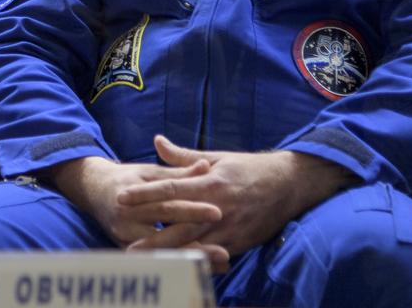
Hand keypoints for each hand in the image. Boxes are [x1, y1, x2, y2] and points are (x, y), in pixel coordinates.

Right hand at [50, 156, 228, 271]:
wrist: (92, 189)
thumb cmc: (125, 178)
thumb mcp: (149, 171)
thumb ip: (178, 172)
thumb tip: (204, 165)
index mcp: (132, 194)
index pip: (166, 204)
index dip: (192, 209)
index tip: (218, 213)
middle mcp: (126, 218)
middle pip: (165, 233)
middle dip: (195, 242)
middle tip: (223, 250)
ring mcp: (123, 236)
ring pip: (161, 252)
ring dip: (189, 258)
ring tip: (217, 262)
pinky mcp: (124, 248)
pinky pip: (154, 260)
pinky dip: (177, 264)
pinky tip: (199, 267)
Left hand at [122, 135, 355, 255]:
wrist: (290, 185)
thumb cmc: (248, 169)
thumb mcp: (217, 157)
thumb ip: (183, 156)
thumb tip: (157, 141)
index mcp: (210, 183)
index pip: (170, 188)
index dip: (145, 194)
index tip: (121, 198)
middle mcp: (218, 208)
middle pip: (180, 226)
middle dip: (154, 239)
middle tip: (128, 248)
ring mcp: (230, 228)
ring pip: (196, 246)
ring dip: (172, 256)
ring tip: (149, 265)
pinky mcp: (240, 243)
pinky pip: (214, 256)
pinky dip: (196, 263)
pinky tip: (178, 270)